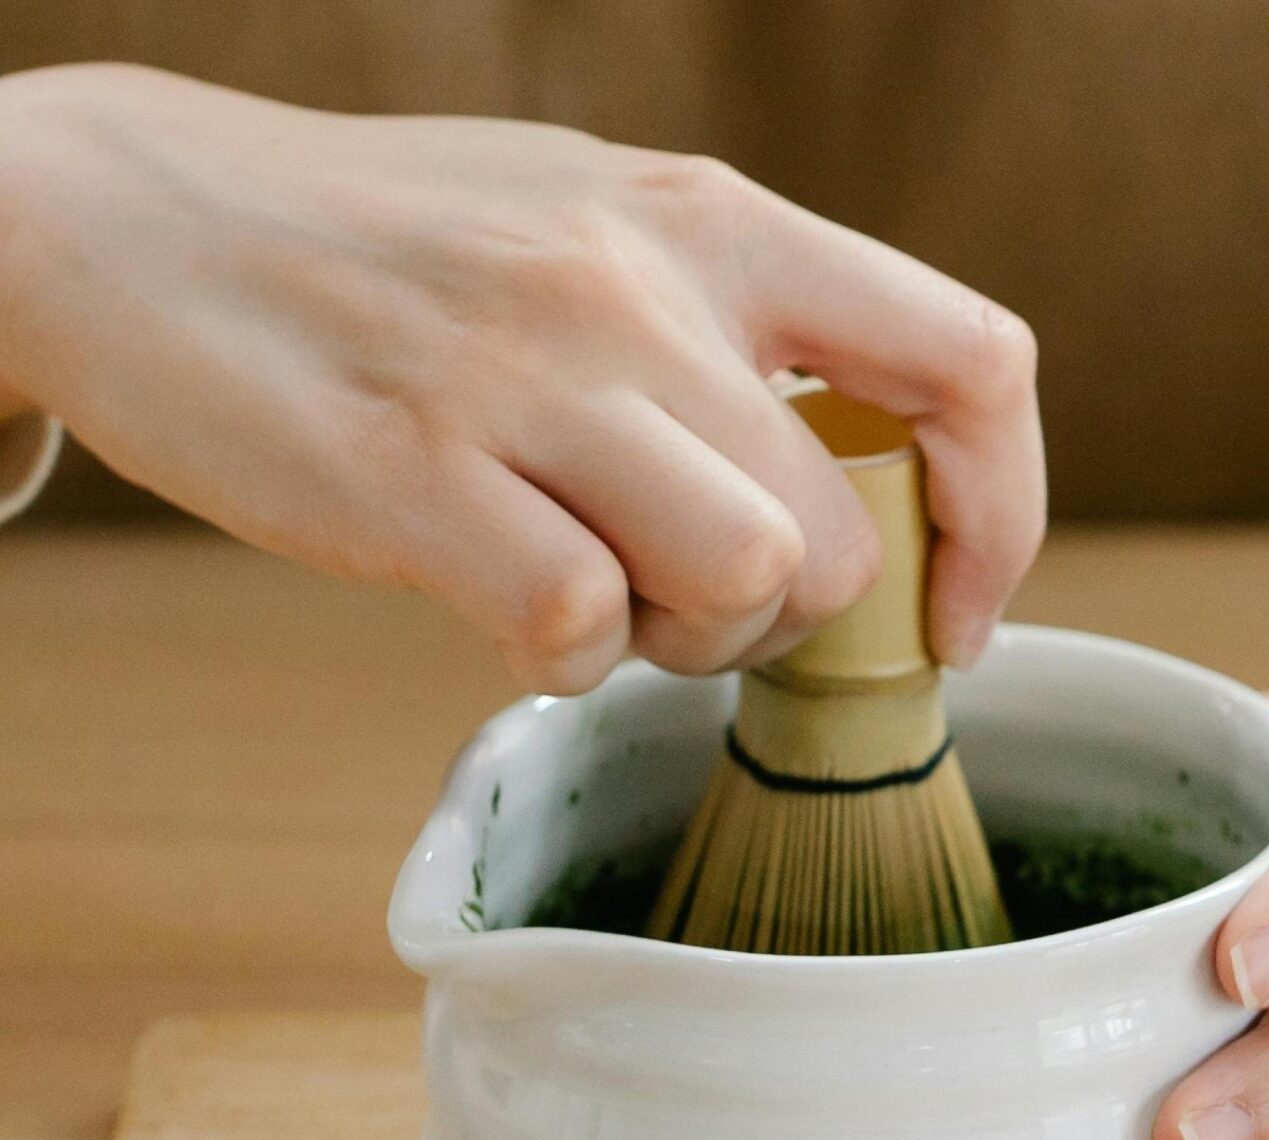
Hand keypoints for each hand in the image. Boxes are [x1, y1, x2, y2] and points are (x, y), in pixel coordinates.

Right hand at [0, 64, 1043, 688]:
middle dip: (784, 623)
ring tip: (591, 588)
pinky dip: (555, 657)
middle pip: (843, 539)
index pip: (971, 363)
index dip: (1000, 516)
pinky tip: (495, 598)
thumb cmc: (400, 250)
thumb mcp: (602, 224)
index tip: (953, 606)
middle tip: (681, 597)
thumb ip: (748, 333)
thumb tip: (880, 501)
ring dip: (681, 642)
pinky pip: (576, 632)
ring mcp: (526, 375)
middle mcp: (639, 284)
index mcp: (715, 220)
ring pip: (744, 586)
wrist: (131, 216)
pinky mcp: (411, 473)